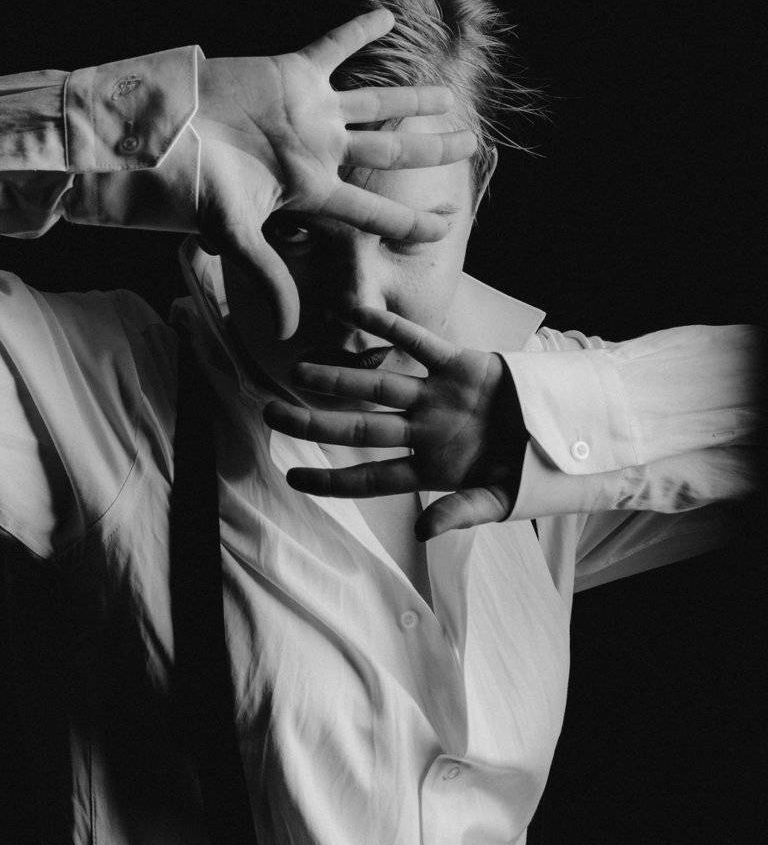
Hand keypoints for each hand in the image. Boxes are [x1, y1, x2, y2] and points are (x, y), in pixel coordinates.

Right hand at [192, 9, 475, 338]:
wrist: (163, 131)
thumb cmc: (194, 184)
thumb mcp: (234, 233)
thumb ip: (268, 276)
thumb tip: (288, 332)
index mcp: (314, 190)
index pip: (377, 211)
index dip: (415, 221)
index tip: (450, 223)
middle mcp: (319, 152)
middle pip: (390, 153)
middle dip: (432, 150)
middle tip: (471, 144)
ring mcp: (309, 113)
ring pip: (376, 105)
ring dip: (412, 100)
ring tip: (447, 97)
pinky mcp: (291, 75)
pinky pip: (333, 48)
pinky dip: (358, 31)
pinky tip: (386, 17)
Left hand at [262, 307, 527, 537]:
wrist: (573, 436)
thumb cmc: (534, 474)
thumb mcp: (501, 501)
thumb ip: (461, 512)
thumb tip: (423, 530)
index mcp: (431, 468)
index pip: (371, 478)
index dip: (332, 481)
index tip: (293, 479)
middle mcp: (425, 431)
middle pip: (360, 429)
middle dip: (314, 422)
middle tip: (270, 414)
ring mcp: (439, 397)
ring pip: (379, 386)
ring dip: (339, 379)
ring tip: (298, 371)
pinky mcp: (461, 364)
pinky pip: (418, 343)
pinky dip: (388, 328)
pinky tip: (354, 314)